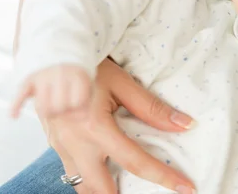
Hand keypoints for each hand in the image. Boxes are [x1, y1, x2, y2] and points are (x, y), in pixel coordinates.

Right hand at [11, 65, 91, 119]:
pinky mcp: (30, 78)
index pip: (78, 102)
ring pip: (42, 107)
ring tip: (51, 104)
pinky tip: (13, 115)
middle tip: (64, 103)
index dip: (78, 109)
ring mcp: (43, 76)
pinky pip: (20, 94)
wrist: (59, 51)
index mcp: (77, 75)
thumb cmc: (73, 76)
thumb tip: (82, 118)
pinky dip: (15, 105)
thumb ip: (85, 102)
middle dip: (62, 110)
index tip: (78, 105)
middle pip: (59, 108)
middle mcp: (60, 74)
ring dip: (46, 111)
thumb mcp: (86, 84)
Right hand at [41, 59, 195, 193]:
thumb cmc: (88, 66)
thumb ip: (151, 107)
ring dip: (102, 190)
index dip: (163, 176)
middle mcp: (76, 143)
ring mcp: (61, 146)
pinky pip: (71, 171)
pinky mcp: (54, 143)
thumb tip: (184, 125)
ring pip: (82, 186)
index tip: (185, 187)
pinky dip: (88, 178)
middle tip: (143, 193)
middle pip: (101, 189)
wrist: (53, 57)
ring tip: (122, 186)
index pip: (134, 161)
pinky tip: (101, 168)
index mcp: (94, 126)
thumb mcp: (121, 82)